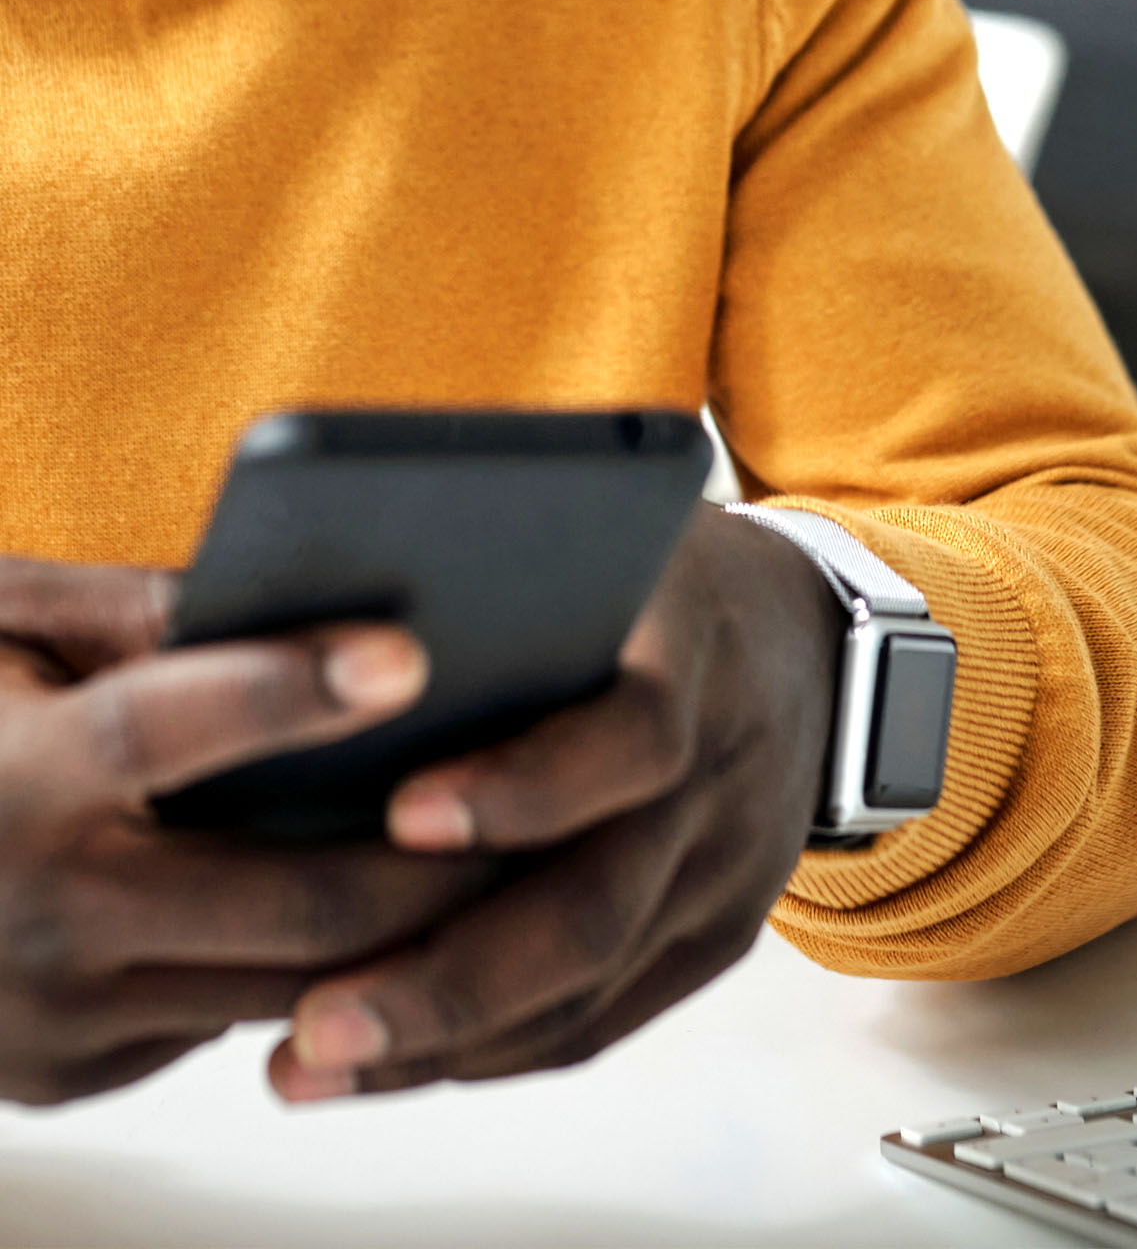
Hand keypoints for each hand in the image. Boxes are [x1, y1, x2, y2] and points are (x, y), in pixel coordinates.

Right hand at [0, 559, 492, 1103]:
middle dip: (441, 857)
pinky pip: (251, 1022)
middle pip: (292, 896)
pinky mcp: (81, 1074)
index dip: (289, 687)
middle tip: (552, 794)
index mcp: (1, 778)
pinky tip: (429, 915)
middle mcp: (32, 913)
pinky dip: (348, 973)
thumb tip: (291, 591)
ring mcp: (56, 1019)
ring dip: (423, 930)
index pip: (161, 724)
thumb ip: (123, 611)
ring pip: (301, 984)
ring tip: (531, 857)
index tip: (411, 651)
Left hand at [272, 506, 844, 1099]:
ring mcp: (731, 871)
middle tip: (316, 1021)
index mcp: (698, 659)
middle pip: (600, 904)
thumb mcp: (599, 541)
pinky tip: (387, 1066)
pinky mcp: (719, 936)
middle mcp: (726, 778)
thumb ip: (490, 572)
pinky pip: (604, 1021)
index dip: (528, 784)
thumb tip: (296, 611)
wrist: (811, 646)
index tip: (401, 815)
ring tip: (307, 1063)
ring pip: (592, 986)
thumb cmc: (649, 582)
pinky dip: (490, 1052)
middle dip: (453, 976)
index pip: (636, 737)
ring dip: (448, 1039)